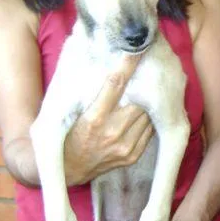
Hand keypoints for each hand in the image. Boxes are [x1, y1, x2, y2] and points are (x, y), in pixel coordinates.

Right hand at [63, 55, 153, 184]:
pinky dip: (150, 119)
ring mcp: (125, 146)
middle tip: (149, 69)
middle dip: (145, 84)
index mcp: (93, 119)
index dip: (128, 65)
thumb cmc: (67, 134)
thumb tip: (102, 62)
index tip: (137, 49)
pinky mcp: (133, 156)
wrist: (69, 170)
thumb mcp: (71, 111)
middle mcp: (112, 133)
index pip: (115, 84)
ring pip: (148, 115)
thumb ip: (88, 91)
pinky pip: (149, 131)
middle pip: (139, 99)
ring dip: (150, 102)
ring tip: (151, 90)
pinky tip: (148, 111)